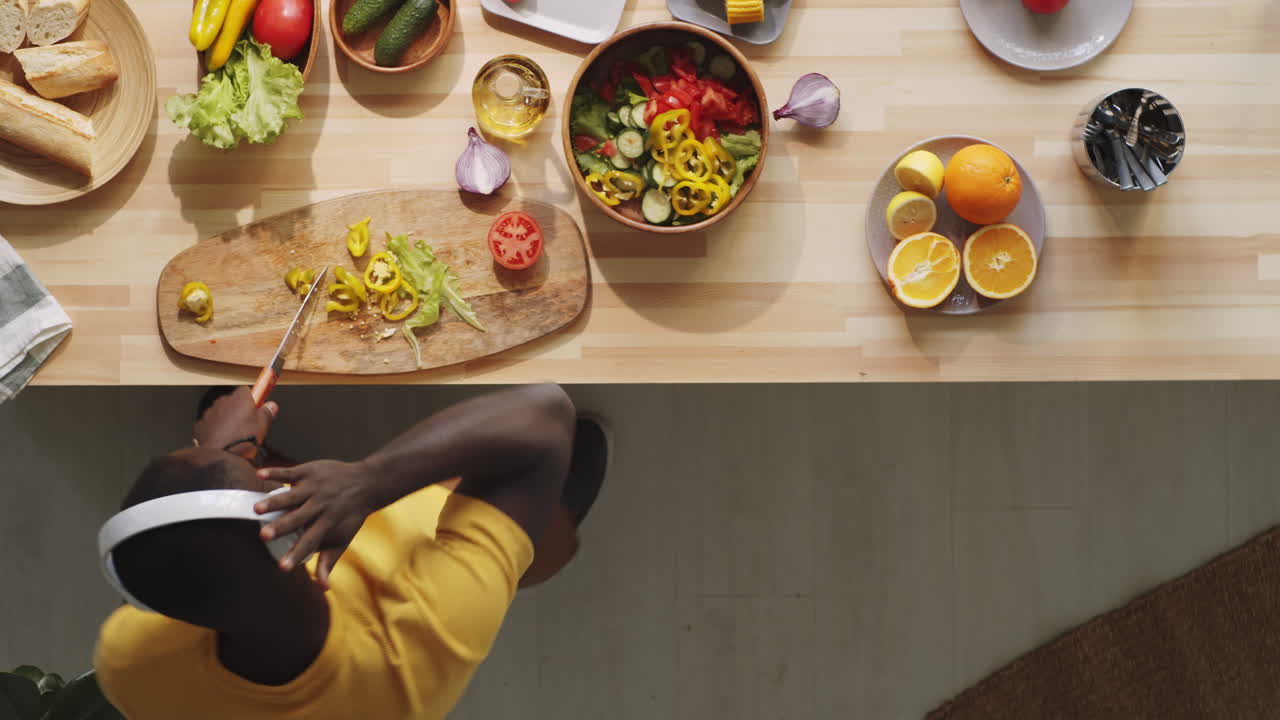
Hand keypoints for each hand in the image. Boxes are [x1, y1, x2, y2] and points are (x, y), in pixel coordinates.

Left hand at [194, 387, 278, 459]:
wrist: (222, 455)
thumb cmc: (243, 439)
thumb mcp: (263, 426)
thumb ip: (267, 412)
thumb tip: (272, 406)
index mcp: (240, 398)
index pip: (247, 390)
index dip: (253, 399)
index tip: (257, 406)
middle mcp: (223, 401)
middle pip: (233, 401)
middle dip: (239, 410)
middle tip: (248, 424)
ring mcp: (210, 412)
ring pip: (221, 412)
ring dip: (227, 419)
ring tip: (235, 434)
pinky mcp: (201, 424)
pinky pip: (211, 423)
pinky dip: (216, 428)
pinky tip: (224, 439)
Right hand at [254, 460, 374, 588]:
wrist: (367, 483)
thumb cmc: (350, 516)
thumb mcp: (343, 539)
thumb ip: (329, 562)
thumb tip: (322, 588)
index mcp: (327, 523)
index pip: (309, 542)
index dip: (296, 555)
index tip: (281, 568)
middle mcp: (321, 505)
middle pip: (298, 518)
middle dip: (281, 527)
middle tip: (263, 536)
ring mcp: (315, 487)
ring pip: (291, 495)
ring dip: (274, 501)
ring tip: (257, 509)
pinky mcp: (310, 470)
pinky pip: (290, 472)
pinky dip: (275, 472)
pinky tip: (259, 473)